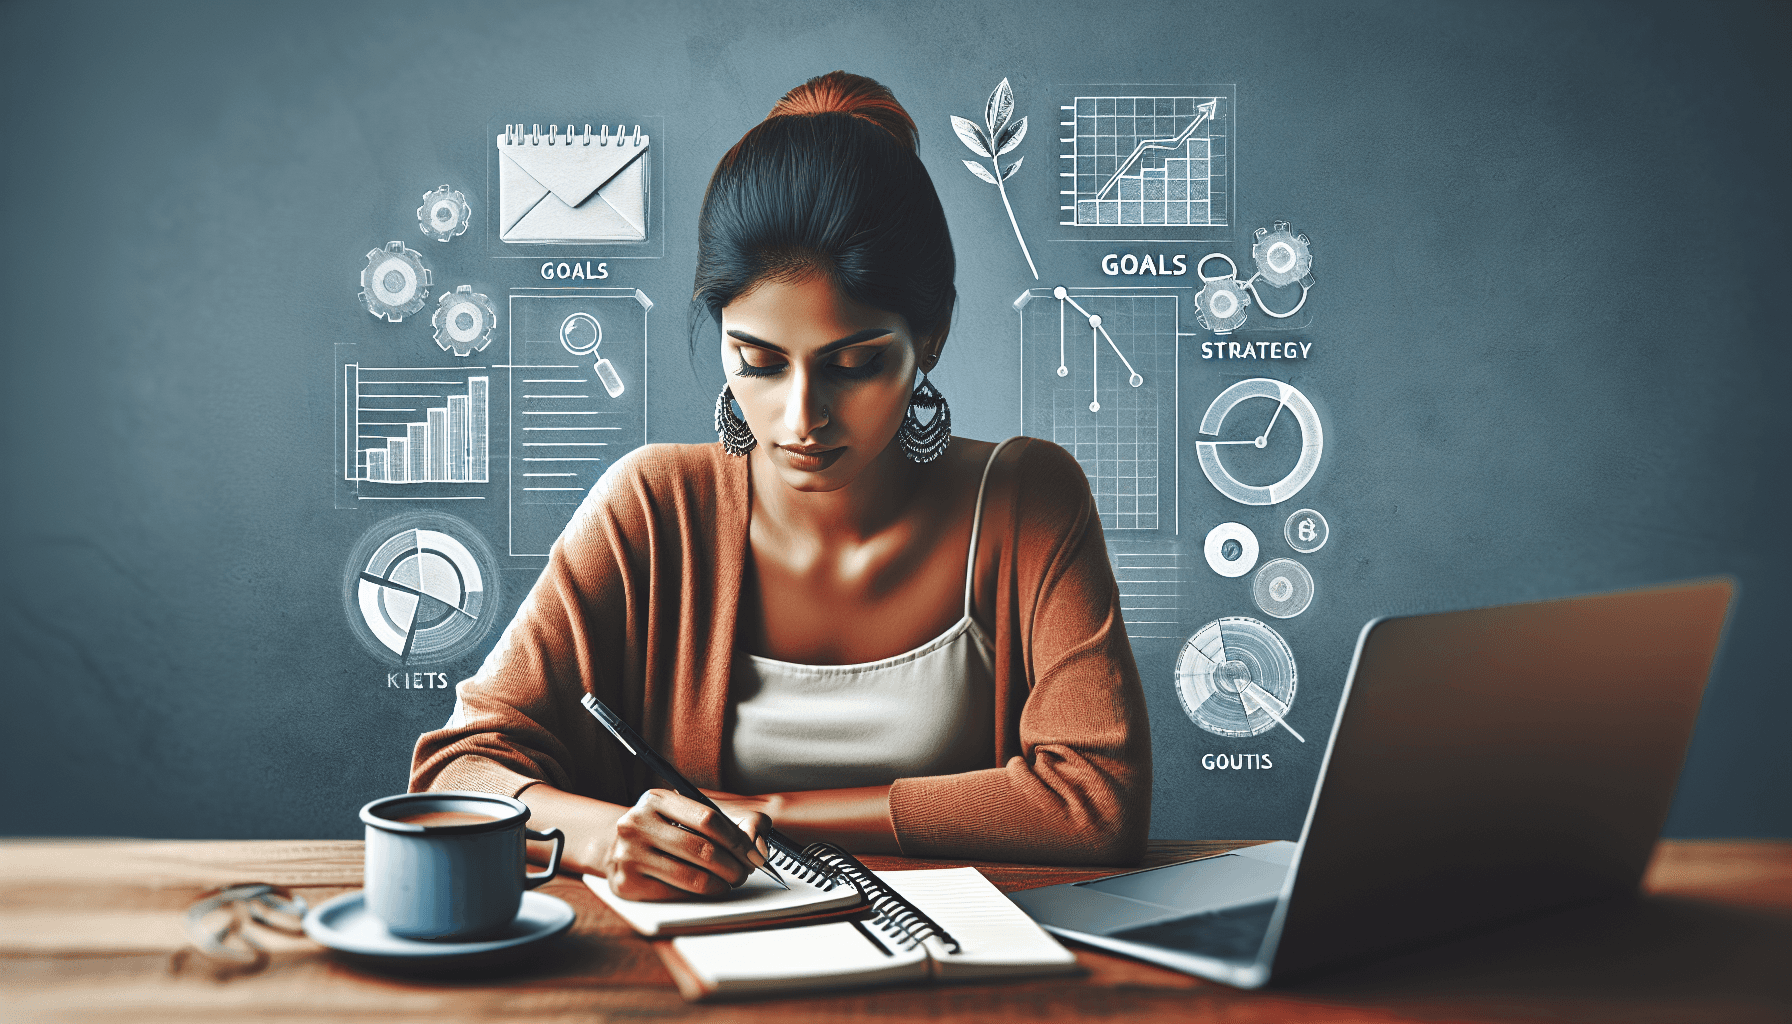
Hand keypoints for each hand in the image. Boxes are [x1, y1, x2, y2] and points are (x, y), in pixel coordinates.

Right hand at [600, 789, 773, 900]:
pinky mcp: (627, 883)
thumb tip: (760, 845)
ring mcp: (628, 854)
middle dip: (734, 865)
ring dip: (721, 883)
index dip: (738, 839)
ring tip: (730, 881)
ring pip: (692, 876)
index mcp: (656, 799)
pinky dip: (701, 895)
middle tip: (745, 872)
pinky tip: (709, 889)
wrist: (616, 847)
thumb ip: (730, 820)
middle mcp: (637, 824)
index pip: (708, 818)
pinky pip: (677, 894)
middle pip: (703, 849)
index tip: (753, 853)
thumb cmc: (663, 829)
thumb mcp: (685, 812)